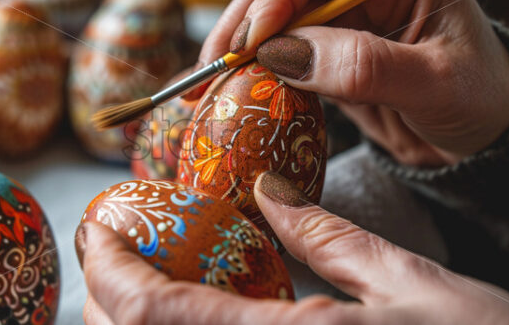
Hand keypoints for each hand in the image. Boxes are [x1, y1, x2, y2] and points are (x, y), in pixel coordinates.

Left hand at [76, 172, 508, 324]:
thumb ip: (327, 240)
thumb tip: (270, 196)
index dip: (109, 270)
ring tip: (147, 274)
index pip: (154, 313)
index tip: (98, 227)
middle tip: (116, 248)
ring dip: (139, 318)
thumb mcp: (410, 286)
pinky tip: (199, 306)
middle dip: (110, 298)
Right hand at [193, 0, 508, 165]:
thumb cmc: (481, 100)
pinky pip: (279, 55)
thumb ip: (365, 65)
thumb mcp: (433, 83)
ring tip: (209, 81)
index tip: (254, 39)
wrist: (487, 139)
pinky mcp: (328, 56)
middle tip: (215, 65)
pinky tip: (230, 90)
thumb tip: (285, 54)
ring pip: (272, 19)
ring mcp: (343, 22)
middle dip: (244, 20)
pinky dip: (251, 72)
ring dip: (238, 47)